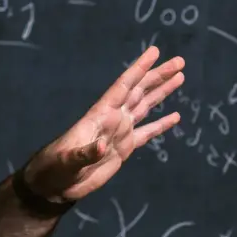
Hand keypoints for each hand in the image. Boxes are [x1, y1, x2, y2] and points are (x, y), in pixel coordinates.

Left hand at [22, 46, 184, 202]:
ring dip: (162, 92)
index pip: (123, 86)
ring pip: (145, 106)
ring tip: (180, 77)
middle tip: (179, 61)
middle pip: (139, 91)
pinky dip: (161, 124)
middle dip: (158, 76)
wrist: (56, 184)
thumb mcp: (68, 161)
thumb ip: (85, 154)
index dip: (139, 69)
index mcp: (101, 115)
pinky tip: (175, 116)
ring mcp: (120, 132)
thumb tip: (101, 146)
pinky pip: (147, 132)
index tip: (155, 52)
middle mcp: (113, 119)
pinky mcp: (124, 148)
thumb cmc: (56, 168)